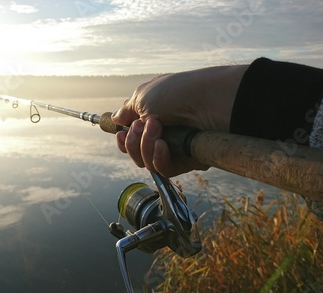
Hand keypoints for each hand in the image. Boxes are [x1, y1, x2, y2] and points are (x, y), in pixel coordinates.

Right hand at [112, 65, 247, 176]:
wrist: (207, 99)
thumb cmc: (177, 92)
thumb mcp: (143, 96)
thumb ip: (127, 111)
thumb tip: (115, 118)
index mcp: (154, 117)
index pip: (132, 140)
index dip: (124, 140)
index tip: (123, 133)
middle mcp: (164, 134)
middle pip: (136, 154)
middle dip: (133, 142)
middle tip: (141, 126)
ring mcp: (176, 149)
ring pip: (147, 163)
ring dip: (145, 146)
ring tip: (157, 128)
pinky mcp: (188, 161)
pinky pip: (164, 170)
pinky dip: (158, 158)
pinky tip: (162, 145)